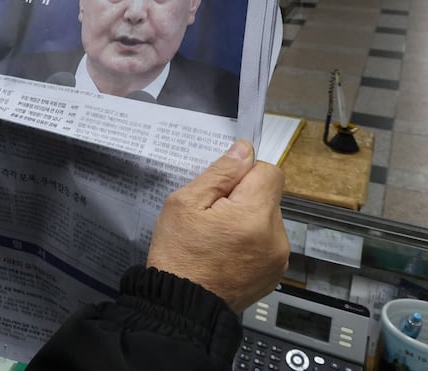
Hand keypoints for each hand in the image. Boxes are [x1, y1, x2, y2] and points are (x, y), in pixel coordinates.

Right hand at [146, 139, 288, 312]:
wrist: (182, 305)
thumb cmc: (178, 255)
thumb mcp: (185, 203)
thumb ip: (220, 174)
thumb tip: (244, 151)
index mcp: (253, 215)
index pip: (268, 171)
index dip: (243, 173)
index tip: (221, 189)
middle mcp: (275, 236)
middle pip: (269, 196)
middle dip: (243, 198)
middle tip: (212, 216)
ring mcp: (278, 258)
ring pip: (268, 218)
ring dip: (248, 220)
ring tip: (218, 237)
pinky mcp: (275, 272)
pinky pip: (268, 242)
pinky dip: (251, 241)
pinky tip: (226, 252)